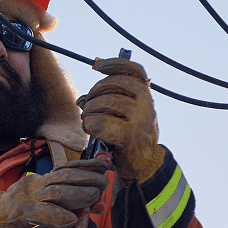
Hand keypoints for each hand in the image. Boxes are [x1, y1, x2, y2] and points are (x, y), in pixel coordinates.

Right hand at [0, 159, 111, 227]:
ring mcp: (27, 198)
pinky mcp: (21, 214)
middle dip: (87, 179)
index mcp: (41, 183)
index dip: (86, 166)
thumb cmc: (18, 222)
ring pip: (56, 191)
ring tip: (94, 197)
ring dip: (78, 194)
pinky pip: (42, 213)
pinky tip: (71, 219)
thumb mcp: (45, 218)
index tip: (104, 165)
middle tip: (103, 183)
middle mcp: (35, 186)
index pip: (66, 169)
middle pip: (64, 177)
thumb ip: (68, 221)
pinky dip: (58, 216)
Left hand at [78, 58, 163, 185]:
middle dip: (93, 93)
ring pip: (103, 103)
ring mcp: (140, 120)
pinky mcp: (129, 137)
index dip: (115, 63)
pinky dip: (89, 125)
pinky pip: (99, 123)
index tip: (97, 66)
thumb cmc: (128, 136)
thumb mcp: (123, 114)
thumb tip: (81, 99)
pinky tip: (90, 129)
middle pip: (112, 84)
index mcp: (146, 95)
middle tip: (87, 105)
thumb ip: (107, 101)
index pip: (134, 70)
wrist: (143, 164)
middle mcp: (147, 104)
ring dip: (89, 111)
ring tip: (88, 119)